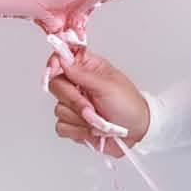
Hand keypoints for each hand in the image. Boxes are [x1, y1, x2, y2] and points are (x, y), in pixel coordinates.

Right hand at [45, 42, 151, 158]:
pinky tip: (92, 130)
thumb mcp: (108, 86)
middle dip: (74, 101)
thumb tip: (62, 60)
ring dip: (81, 119)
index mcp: (88, 68)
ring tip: (99, 121)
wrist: (136, 133)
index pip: (62, 58)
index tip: (54, 69)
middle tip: (91, 108)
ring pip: (59, 109)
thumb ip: (82, 74)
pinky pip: (62, 127)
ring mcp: (75, 105)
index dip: (54, 63)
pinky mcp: (74, 124)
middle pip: (56, 86)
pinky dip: (78, 131)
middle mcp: (78, 85)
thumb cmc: (129, 105)